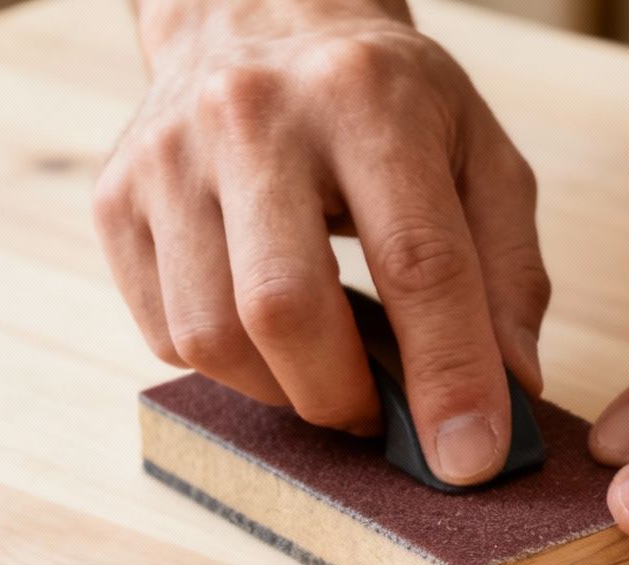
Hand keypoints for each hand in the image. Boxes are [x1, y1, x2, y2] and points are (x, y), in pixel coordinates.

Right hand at [95, 0, 548, 484]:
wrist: (260, 14)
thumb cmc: (387, 102)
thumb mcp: (482, 157)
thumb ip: (509, 274)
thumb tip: (512, 391)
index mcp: (368, 99)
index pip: (416, 262)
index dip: (448, 376)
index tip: (470, 457)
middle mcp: (252, 117)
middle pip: (284, 308)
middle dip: (344, 398)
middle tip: (384, 417)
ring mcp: (168, 156)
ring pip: (211, 336)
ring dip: (284, 392)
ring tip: (331, 374)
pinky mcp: (116, 197)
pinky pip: (165, 332)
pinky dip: (230, 367)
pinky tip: (271, 338)